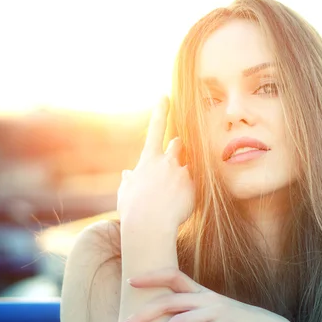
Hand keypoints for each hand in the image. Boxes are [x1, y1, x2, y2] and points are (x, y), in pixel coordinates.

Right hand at [117, 96, 194, 233]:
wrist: (150, 225)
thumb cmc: (133, 211)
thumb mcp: (126, 193)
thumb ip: (129, 181)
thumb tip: (127, 174)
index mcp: (148, 160)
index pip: (156, 129)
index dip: (161, 111)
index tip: (165, 96)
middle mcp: (167, 161)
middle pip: (178, 144)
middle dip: (177, 148)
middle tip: (174, 159)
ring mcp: (182, 172)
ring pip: (188, 165)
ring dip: (184, 172)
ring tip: (175, 191)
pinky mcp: (194, 186)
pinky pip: (195, 185)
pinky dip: (189, 192)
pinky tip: (180, 205)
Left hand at [119, 267, 303, 321]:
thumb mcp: (215, 312)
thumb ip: (195, 312)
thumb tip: (171, 321)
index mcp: (203, 292)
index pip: (174, 275)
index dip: (152, 276)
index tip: (131, 281)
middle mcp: (207, 298)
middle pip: (168, 301)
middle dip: (143, 314)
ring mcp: (216, 312)